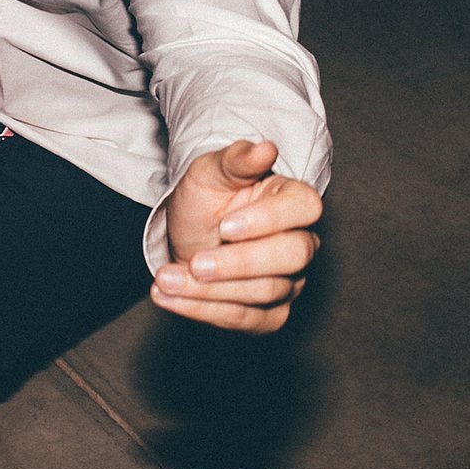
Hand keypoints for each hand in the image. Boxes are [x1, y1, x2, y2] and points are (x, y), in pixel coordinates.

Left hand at [153, 140, 320, 333]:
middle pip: (291, 257)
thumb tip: (264, 147)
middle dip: (238, 264)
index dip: (267, 220)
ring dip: (209, 291)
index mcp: (293, 200)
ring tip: (165, 279)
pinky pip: (247, 321)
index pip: (304, 209)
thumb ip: (236, 160)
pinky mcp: (270, 313)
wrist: (187, 232)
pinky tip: (170, 298)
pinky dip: (204, 312)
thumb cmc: (206, 197)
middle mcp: (301, 242)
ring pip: (265, 293)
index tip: (225, 226)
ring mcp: (289, 281)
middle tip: (195, 263)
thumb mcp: (210, 171)